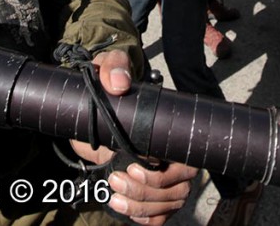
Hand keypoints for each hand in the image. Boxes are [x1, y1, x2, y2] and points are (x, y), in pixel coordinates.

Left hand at [69, 50, 195, 224]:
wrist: (96, 105)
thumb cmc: (111, 86)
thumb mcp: (109, 70)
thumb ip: (113, 67)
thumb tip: (119, 83)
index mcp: (172, 130)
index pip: (183, 160)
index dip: (162, 174)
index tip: (134, 168)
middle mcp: (177, 155)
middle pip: (178, 188)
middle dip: (146, 192)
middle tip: (116, 180)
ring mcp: (169, 176)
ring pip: (171, 203)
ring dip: (142, 206)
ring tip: (114, 195)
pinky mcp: (156, 191)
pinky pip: (164, 214)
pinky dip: (148, 218)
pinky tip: (127, 210)